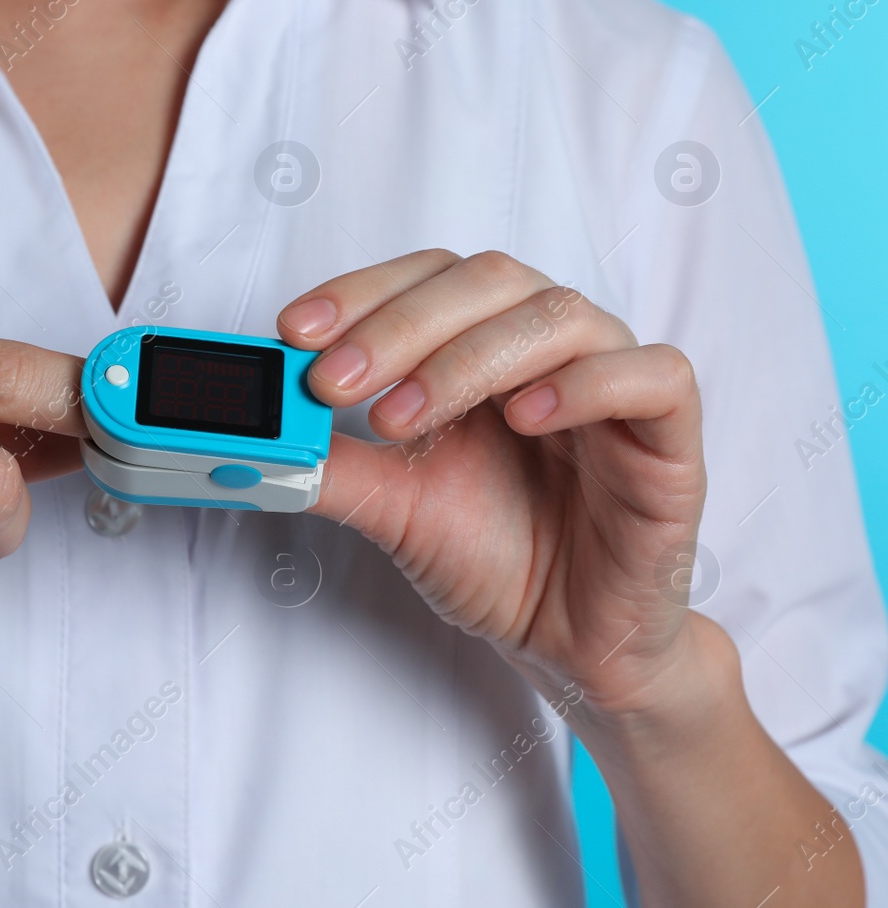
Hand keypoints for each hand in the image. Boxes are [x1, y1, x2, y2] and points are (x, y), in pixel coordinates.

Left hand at [278, 250, 710, 718]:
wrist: (568, 643)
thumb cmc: (495, 557)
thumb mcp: (392, 504)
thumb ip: (330, 462)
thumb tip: (252, 434)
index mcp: (485, 347)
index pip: (428, 278)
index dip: (362, 291)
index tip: (295, 332)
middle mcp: (550, 349)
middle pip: (488, 280)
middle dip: (399, 325)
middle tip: (334, 381)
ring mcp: (614, 386)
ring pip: (558, 315)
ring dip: (467, 357)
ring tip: (402, 416)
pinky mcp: (670, 438)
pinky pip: (654, 375)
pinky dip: (588, 383)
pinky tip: (525, 416)